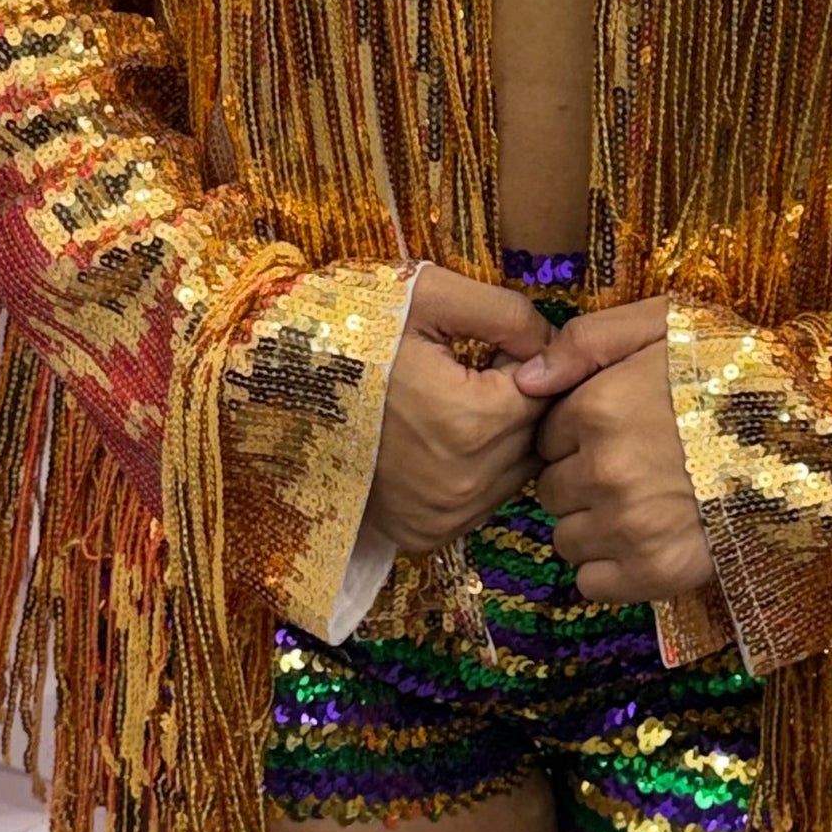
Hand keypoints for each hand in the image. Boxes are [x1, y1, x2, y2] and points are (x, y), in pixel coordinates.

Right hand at [365, 264, 554, 555]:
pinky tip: (435, 440)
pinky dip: (473, 472)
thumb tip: (555, 346)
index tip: (483, 346)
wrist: (276, 386)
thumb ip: (508, 313)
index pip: (543, 391)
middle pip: (532, 436)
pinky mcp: (423, 536)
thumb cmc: (353, 331)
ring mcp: (443, 517)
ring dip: (499, 440)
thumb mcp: (430, 296)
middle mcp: (465, 484)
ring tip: (447, 404)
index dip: (519, 360)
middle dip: (514, 401)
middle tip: (464, 372)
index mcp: (474, 421)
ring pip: (513, 473)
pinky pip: (481, 502)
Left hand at [515, 299, 715, 605]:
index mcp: (598, 408)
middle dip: (581, 479)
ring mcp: (630, 526)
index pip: (545, 437)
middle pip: (552, 490)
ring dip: (593, 525)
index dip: (576, 434)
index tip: (616, 430)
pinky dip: (610, 567)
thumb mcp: (666, 322)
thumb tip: (524, 378)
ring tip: (645, 502)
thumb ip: (587, 340)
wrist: (814, 433)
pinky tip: (647, 539)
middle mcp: (605, 471)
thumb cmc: (738, 369)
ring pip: (566, 538)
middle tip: (634, 466)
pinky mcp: (657, 572)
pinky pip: (592, 583)